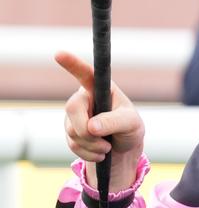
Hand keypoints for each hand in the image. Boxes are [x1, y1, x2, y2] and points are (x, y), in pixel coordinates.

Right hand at [56, 51, 144, 191]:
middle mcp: (84, 98)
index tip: (59, 54)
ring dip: (92, 144)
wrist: (124, 149)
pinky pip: (72, 144)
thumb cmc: (130, 127)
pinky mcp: (70, 131)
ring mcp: (75, 115)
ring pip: (72, 130)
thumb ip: (114, 122)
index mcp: (101, 87)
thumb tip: (92, 127)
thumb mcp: (131, 123)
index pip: (85, 73)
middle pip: (72, 108)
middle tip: (105, 141)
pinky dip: (88, 153)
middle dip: (87, 129)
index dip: (72, 64)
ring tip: (108, 147)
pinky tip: (100, 153)